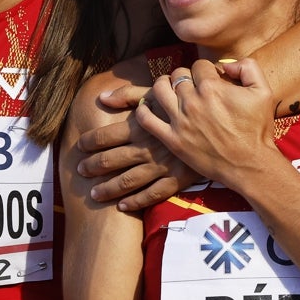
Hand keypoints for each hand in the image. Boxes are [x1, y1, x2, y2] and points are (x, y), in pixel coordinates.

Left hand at [76, 84, 200, 210]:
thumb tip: (101, 97)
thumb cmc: (185, 104)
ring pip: (128, 181)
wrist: (219, 123)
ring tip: (94, 194)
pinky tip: (122, 206)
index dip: (89, 142)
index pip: (105, 136)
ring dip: (108, 188)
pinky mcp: (176, 180)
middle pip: (111, 160)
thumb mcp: (157, 93)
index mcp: (140, 126)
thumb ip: (128, 95)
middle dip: (93, 166)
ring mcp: (161, 166)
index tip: (79, 147)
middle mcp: (147, 148)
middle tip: (81, 171)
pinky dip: (136, 202)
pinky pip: (153, 195)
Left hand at [137, 59, 276, 186]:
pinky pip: (146, 119)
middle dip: (185, 76)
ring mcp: (180, 121)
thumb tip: (227, 64)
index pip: (199, 65)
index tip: (210, 79)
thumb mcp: (263, 92)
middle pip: (177, 75)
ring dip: (162, 85)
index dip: (205, 70)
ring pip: (158, 89)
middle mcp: (192, 101)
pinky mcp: (172, 139)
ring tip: (168, 88)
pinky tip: (148, 106)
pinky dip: (143, 109)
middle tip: (191, 86)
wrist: (250, 165)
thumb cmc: (257, 130)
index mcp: (212, 88)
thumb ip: (248, 68)